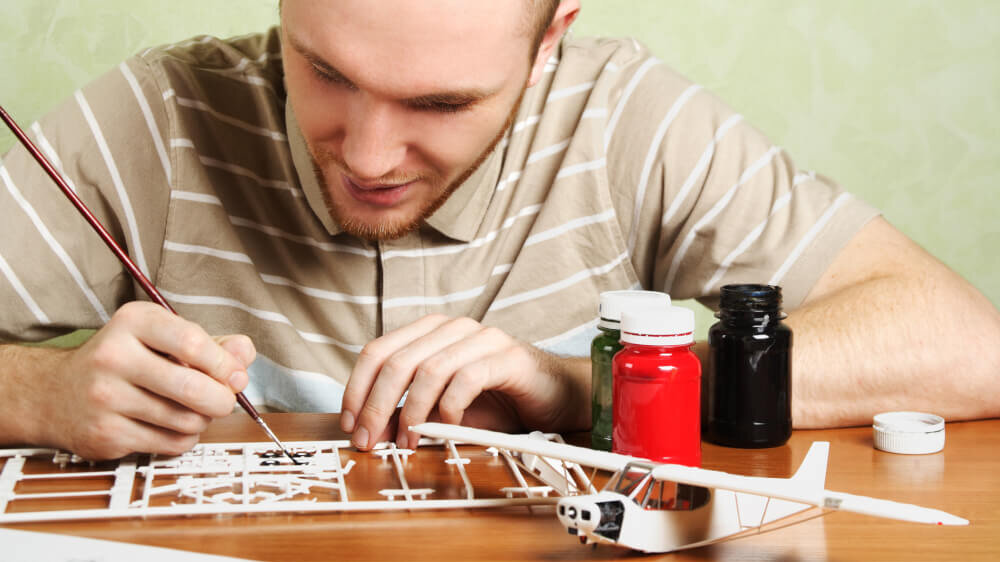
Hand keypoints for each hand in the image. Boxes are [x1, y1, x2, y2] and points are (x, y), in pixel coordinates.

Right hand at [30, 301, 254, 458]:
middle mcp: (114, 356)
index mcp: (133, 322)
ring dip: (202, 420)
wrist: (55, 393)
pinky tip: (172, 426)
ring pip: (186, 420)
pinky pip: (170, 444)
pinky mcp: (105, 434)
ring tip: (193, 411)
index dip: (225, 364)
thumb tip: (245, 355)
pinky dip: (184, 438)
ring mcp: (106, 398)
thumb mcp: (163, 338)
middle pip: (193, 388)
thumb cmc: (124, 361)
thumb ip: (211, 344)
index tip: (236, 375)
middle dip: (222, 400)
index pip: (192, 342)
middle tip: (224, 400)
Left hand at [340, 314, 589, 450]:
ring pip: (428, 370)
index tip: (349, 423)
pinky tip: (447, 428)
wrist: (554, 395)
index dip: (357, 388)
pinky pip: (466, 379)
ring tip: (407, 442)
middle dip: (377, 406)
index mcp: (430, 332)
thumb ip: (409, 413)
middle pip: (397, 362)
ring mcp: (481, 338)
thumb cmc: (498, 400)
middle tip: (369, 441)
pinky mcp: (507, 357)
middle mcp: (452, 328)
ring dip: (411, 412)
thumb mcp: (443, 409)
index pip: (377, 351)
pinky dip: (449, 408)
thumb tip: (370, 431)